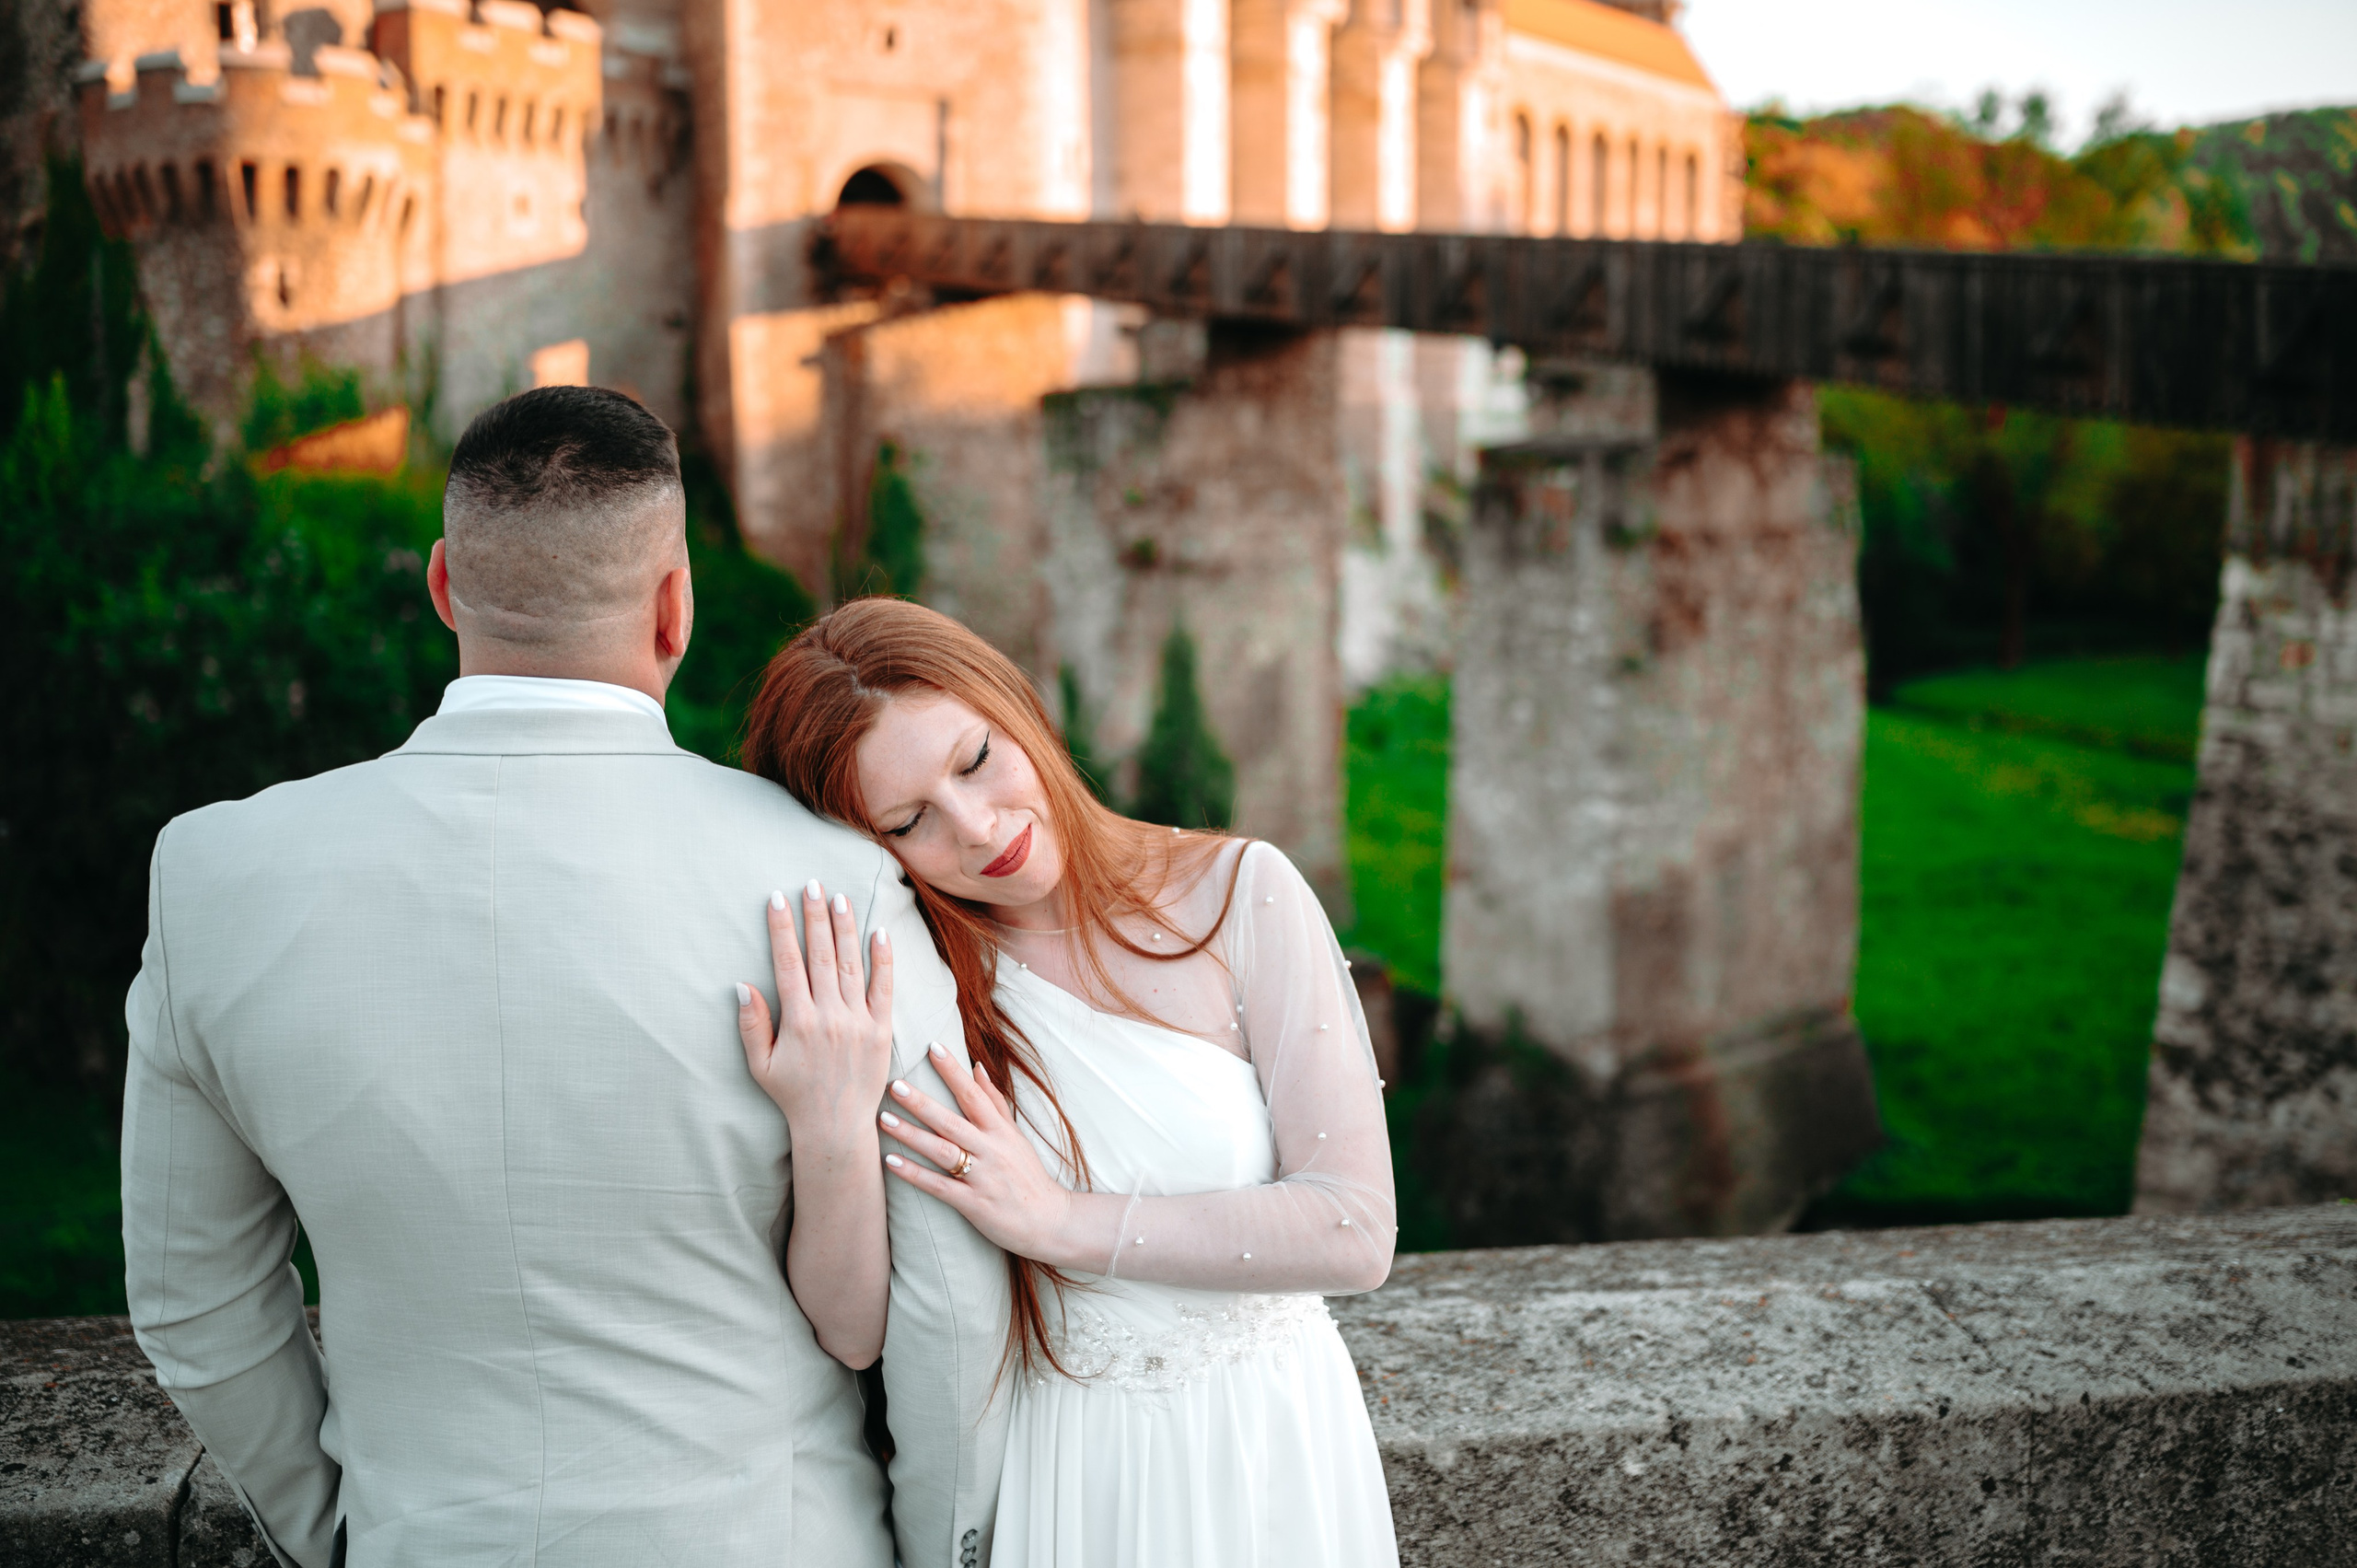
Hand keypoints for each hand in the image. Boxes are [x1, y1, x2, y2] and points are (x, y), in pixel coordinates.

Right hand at [738, 881, 895, 1135]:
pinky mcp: (881, 1030)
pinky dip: (883, 959)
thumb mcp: (761, 1065)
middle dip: (815, 917)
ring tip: (839, 898)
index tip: (778, 899)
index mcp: (798, 1022)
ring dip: (845, 928)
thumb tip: (742, 985)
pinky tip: (879, 932)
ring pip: (851, 965)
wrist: (835, 1127)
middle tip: (812, 884)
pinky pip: (883, 988)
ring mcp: (858, 1022)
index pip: (788, 964)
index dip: (782, 929)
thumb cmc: (793, 1096)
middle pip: (821, 956)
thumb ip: (752, 1024)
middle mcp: (829, 1017)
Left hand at [881, 1044, 1079, 1264]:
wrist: (1048, 1220)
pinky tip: (892, 1162)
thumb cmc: (1028, 1175)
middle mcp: (991, 1150)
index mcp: (1000, 1131)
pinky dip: (915, 1174)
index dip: (953, 1070)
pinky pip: (939, 1186)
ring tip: (884, 1120)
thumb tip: (977, 1067)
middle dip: (922, 1102)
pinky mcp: (974, 1203)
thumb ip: (994, 1102)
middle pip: (952, 1121)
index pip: (974, 1094)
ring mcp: (982, 1177)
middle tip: (894, 1084)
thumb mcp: (1015, 1135)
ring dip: (912, 1135)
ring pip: (942, 1151)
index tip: (933, 1046)